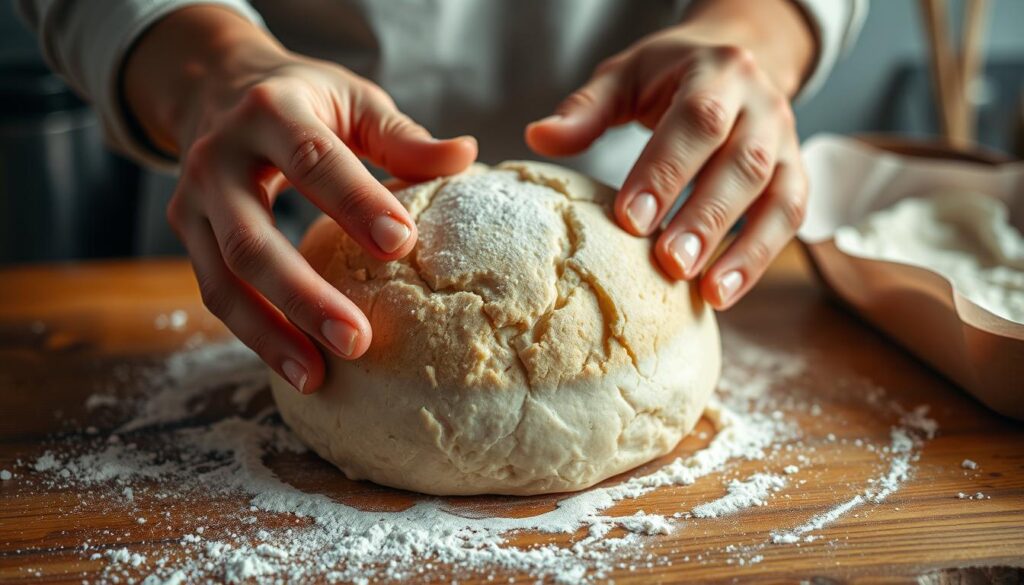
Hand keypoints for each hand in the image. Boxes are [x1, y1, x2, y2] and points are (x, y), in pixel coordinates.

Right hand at [124, 7, 476, 391]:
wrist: (212, 86)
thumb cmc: (302, 99)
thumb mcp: (352, 100)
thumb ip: (402, 136)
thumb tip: (466, 156)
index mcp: (270, 111)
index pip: (312, 159)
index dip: (355, 202)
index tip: (402, 245)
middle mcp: (218, 158)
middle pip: (252, 239)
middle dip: (303, 296)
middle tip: (359, 340)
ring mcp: (192, 201)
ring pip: (223, 280)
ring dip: (269, 334)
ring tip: (317, 377)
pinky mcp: (185, 234)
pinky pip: (216, 293)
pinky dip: (254, 333)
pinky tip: (296, 366)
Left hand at [527, 0, 813, 308]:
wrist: (739, 58)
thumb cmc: (670, 77)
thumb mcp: (625, 77)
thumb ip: (586, 110)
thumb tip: (538, 137)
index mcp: (716, 72)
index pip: (697, 121)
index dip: (666, 170)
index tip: (632, 219)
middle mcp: (760, 105)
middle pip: (742, 162)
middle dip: (705, 217)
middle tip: (670, 263)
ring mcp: (785, 141)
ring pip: (778, 195)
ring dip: (743, 248)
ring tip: (706, 292)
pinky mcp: (796, 173)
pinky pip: (790, 218)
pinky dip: (759, 257)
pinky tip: (724, 292)